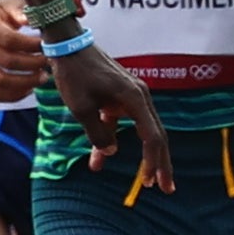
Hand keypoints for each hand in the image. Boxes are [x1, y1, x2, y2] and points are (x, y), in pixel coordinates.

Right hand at [0, 0, 42, 103]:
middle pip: (6, 62)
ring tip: (42, 77)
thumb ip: (21, 11)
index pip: (9, 40)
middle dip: (33, 65)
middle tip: (48, 62)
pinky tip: (28, 87)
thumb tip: (30, 20)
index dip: (31, 46)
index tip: (46, 46)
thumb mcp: (9, 4)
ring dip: (25, 83)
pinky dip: (14, 95)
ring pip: (0, 82)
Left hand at [48, 46, 173, 192]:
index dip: (152, 161)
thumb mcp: (82, 108)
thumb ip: (98, 132)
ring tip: (146, 181)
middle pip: (156, 135)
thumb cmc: (74, 74)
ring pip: (141, 131)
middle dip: (160, 164)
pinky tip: (99, 159)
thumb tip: (111, 152)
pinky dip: (114, 139)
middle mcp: (139, 96)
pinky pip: (122, 123)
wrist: (67, 45)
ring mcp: (131, 96)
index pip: (152, 136)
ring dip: (139, 156)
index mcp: (134, 98)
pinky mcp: (120, 96)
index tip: (149, 183)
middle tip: (166, 189)